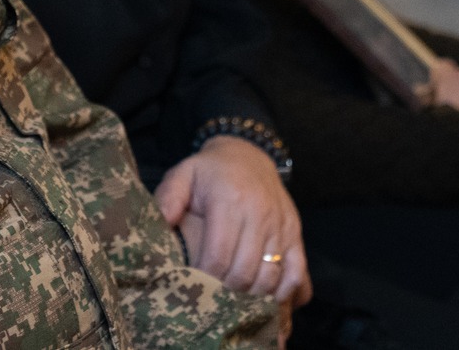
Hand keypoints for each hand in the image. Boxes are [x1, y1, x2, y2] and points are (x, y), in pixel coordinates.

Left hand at [156, 136, 309, 303]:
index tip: (191, 289)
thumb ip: (167, 198)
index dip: (204, 279)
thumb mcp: (183, 174)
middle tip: (211, 300)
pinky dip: (283, 292)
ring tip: (233, 304)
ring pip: (270, 277)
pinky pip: (297, 271)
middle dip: (226, 294)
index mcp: (229, 200)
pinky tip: (266, 300)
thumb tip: (161, 224)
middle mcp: (259, 213)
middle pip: (245, 272)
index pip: (218, 256)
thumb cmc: (210, 172)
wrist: (249, 155)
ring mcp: (281, 225)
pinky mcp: (295, 233)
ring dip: (252, 298)